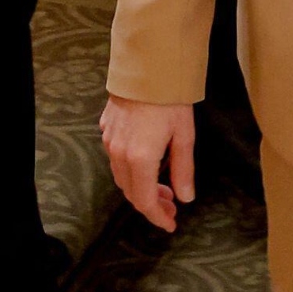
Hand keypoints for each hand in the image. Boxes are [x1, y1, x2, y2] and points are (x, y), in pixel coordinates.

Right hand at [101, 96, 195, 231]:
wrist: (147, 67)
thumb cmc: (169, 100)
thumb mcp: (184, 136)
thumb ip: (183, 170)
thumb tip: (186, 197)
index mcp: (139, 159)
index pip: (144, 201)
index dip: (157, 217)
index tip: (170, 224)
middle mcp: (119, 153)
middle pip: (130, 191)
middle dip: (150, 204)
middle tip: (171, 206)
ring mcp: (110, 140)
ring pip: (121, 176)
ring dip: (140, 187)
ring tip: (163, 188)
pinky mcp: (107, 128)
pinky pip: (116, 158)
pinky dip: (131, 171)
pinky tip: (148, 164)